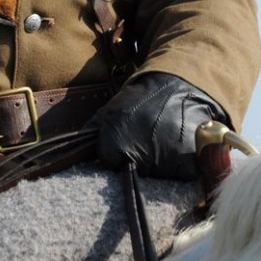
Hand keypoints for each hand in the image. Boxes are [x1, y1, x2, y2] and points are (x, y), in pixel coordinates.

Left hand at [95, 72, 227, 179]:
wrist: (177, 84)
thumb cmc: (139, 98)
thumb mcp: (109, 111)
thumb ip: (91, 133)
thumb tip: (73, 155)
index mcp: (114, 144)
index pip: (109, 164)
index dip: (116, 153)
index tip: (125, 141)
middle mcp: (137, 158)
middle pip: (134, 174)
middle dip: (138, 160)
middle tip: (146, 138)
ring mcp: (163, 164)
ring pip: (157, 177)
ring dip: (159, 164)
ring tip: (162, 139)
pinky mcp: (187, 166)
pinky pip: (180, 177)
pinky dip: (179, 166)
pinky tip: (177, 146)